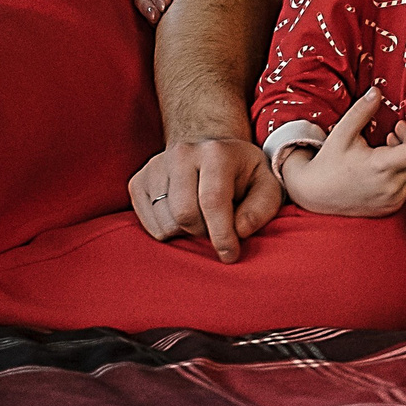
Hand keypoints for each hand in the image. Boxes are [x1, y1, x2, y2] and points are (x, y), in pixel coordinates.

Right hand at [129, 136, 281, 260]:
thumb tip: (239, 230)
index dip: (222, 235)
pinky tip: (182, 216)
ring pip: (165, 224)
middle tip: (216, 229)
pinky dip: (168, 231)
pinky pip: (149, 225)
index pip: (213, 200)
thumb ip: (262, 208)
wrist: (208, 150)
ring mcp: (155, 166)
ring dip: (186, 233)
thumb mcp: (267, 185)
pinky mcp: (138, 182)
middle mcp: (181, 153)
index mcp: (216, 152)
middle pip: (185, 215)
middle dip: (204, 233)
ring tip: (200, 219)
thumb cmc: (242, 173)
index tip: (230, 255)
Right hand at [278, 88, 405, 217]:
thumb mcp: (342, 132)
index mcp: (380, 167)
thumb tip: (377, 90)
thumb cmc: (329, 161)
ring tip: (389, 144)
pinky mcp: (391, 208)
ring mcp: (391, 200)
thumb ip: (362, 111)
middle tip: (396, 129)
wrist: (315, 195)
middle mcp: (389, 187)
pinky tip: (388, 162)